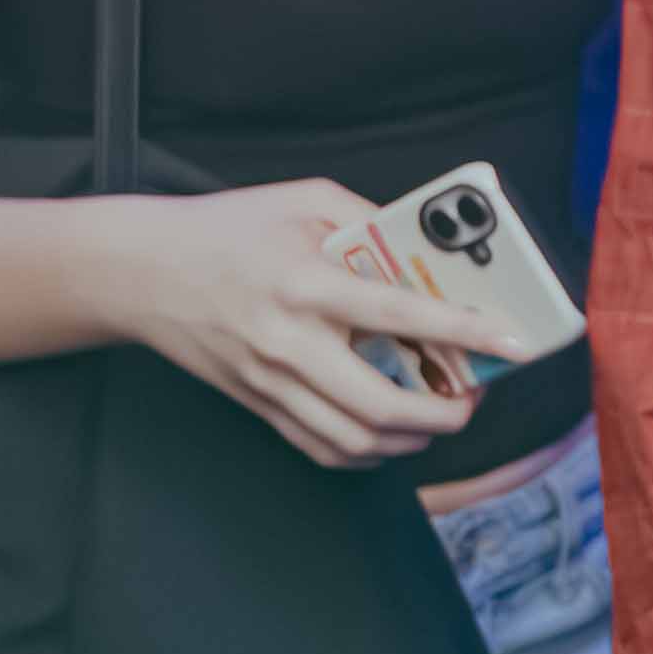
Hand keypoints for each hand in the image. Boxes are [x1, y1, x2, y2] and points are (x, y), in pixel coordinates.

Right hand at [94, 180, 479, 467]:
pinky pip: (319, 448)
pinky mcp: (255, 404)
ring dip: (410, 441)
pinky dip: (364, 453)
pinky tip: (390, 434)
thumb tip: (431, 250)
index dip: (464, 332)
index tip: (512, 342)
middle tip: (473, 397)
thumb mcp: (304, 200)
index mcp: (304, 283)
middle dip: (445, 414)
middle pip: (380, 406)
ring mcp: (268, 382)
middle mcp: (288, 342)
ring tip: (439, 417)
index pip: (398, 316)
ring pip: (353, 441)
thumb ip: (372, 221)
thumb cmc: (225, 229)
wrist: (140, 270)